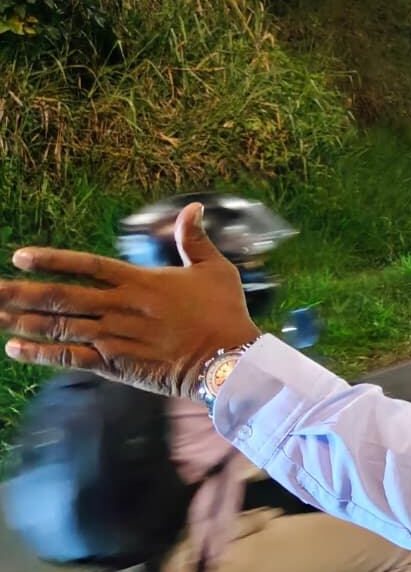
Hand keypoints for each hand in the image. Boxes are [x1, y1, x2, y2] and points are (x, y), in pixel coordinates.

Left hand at [1, 203, 260, 398]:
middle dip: (19, 293)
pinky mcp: (116, 364)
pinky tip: (15, 348)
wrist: (228, 360)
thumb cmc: (225, 313)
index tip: (20, 257)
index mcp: (139, 281)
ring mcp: (114, 337)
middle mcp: (119, 307)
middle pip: (59, 297)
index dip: (52, 261)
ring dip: (21, 320)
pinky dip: (40, 353)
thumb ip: (194, 239)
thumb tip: (193, 207)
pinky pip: (70, 358)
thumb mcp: (215, 269)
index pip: (86, 266)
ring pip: (58, 326)